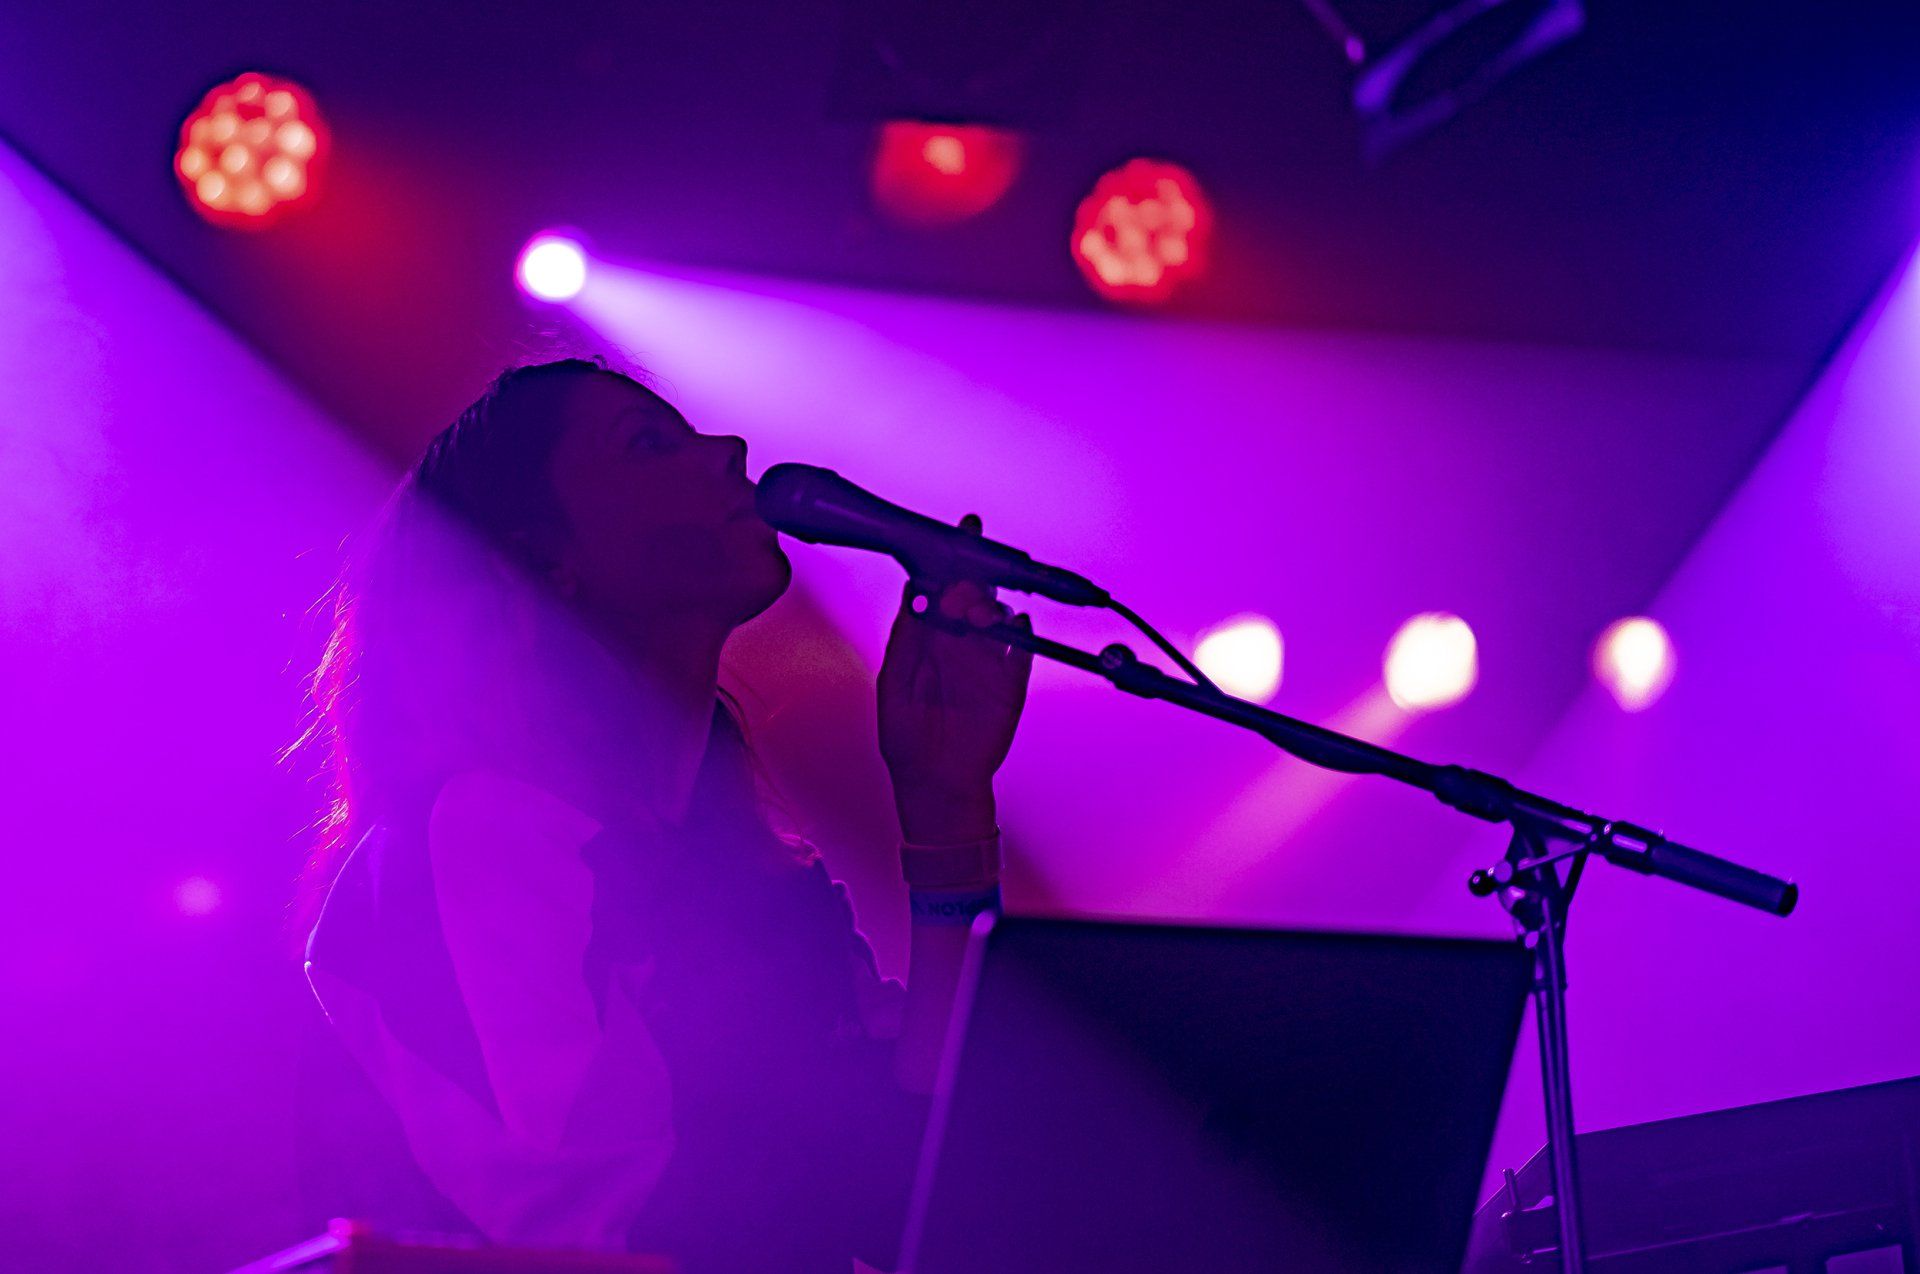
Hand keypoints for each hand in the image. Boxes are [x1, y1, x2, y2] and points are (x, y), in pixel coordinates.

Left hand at [877, 514, 1034, 841]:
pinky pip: (1023, 650)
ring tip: (976, 613)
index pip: (942, 585)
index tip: (960, 533)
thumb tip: (914, 593)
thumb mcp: (893, 683)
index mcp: (929, 636)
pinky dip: (1020, 636)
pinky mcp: (1011, 683)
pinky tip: (1012, 627)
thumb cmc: (906, 735)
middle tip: (960, 588)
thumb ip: (906, 638)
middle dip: (970, 582)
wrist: (934, 782)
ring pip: (998, 617)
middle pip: (972, 595)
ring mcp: (988, 661)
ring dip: (991, 607)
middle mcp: (960, 641)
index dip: (951, 557)